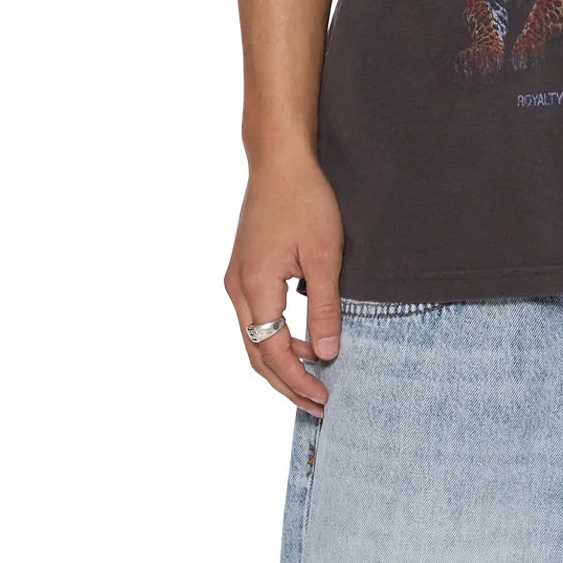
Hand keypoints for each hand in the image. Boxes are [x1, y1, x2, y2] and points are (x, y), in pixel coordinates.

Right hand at [223, 152, 344, 417]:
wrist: (279, 159)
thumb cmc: (305, 198)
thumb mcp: (325, 254)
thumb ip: (325, 307)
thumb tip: (325, 354)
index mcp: (255, 286)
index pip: (272, 352)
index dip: (297, 381)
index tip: (324, 398)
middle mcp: (237, 287)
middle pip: (256, 354)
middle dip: (286, 383)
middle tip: (318, 404)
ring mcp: (236, 278)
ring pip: (253, 338)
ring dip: (280, 362)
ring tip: (313, 378)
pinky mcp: (243, 269)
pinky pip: (255, 318)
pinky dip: (275, 338)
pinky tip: (301, 341)